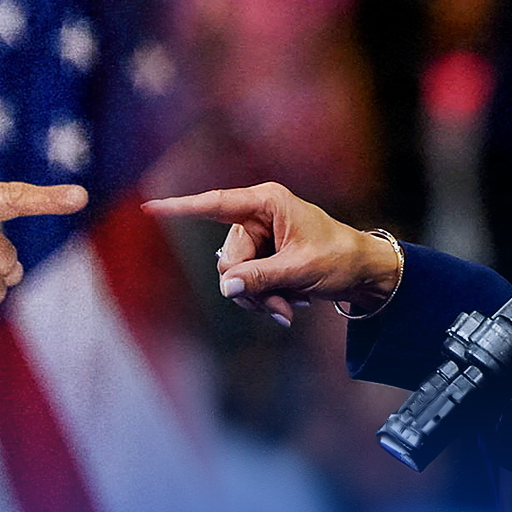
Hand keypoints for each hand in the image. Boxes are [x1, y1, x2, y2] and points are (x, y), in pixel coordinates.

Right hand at [142, 182, 399, 325]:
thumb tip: (226, 286)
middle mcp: (257, 216)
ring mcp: (258, 239)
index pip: (214, 205)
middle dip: (250, 288)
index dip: (180, 208)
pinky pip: (244, 284)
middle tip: (280, 307)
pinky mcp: (261, 258)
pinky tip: (288, 307)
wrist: (363, 273)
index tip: (148, 208)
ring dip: (259, 299)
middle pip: (228, 258)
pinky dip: (263, 300)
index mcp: (267, 203)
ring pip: (234, 277)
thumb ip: (260, 277)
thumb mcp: (300, 270)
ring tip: (288, 308)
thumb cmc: (339, 259)